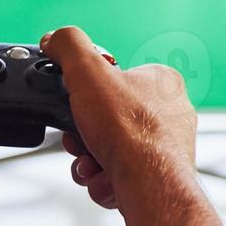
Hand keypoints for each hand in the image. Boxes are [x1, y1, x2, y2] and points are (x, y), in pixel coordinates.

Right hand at [40, 26, 196, 210]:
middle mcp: (170, 113)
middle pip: (107, 119)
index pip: (113, 80)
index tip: (74, 105)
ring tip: (92, 164)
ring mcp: (167, 147)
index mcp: (162, 82)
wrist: (151, 186)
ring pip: (111, 150)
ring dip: (90, 161)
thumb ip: (69, 46)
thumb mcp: (89, 72)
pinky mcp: (160, 176)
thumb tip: (55, 38)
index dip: (86, 95)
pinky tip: (105, 180)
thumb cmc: (131, 132)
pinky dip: (105, 181)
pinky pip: (120, 176)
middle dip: (84, 135)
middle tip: (79, 140)